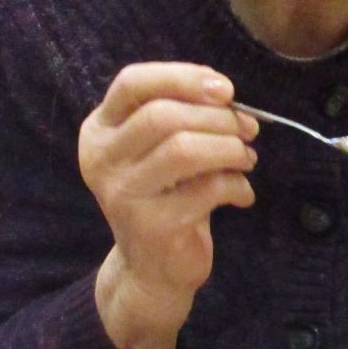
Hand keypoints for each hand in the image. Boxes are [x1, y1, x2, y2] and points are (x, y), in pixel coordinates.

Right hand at [80, 64, 258, 348]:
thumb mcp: (162, 150)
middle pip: (163, 114)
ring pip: (184, 148)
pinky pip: (207, 189)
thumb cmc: (165, 198)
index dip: (182, 77)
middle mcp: (101, 160)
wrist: (151, 272)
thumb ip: (183, 116)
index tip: (226, 89)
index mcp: (99, 131)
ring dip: (230, 148)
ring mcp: (122, 194)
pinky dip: (236, 186)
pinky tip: (242, 194)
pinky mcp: (151, 226)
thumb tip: (228, 97)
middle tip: (248, 130)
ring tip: (247, 159)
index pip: (132, 83)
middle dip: (218, 117)